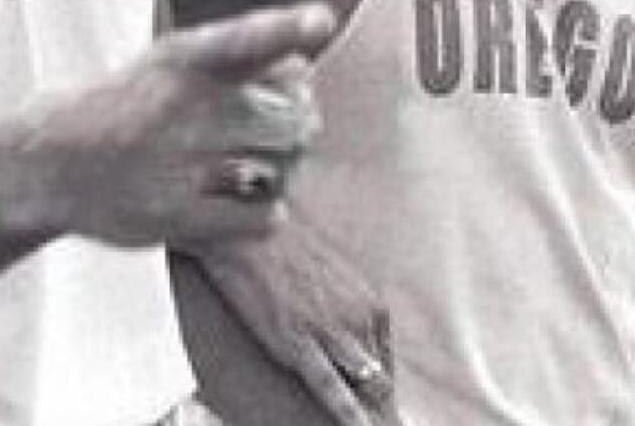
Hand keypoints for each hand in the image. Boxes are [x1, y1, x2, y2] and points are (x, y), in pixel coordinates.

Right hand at [36, 2, 335, 248]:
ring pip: (284, 167)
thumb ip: (238, 59)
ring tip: (251, 164)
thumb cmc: (128, 105)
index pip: (242, 39)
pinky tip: (237, 199)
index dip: (284, 28)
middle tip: (274, 128)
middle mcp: (181, 105)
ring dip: (283, 168)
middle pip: (292, 117)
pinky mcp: (176, 215)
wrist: (49, 160)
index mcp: (180, 57)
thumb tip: (306, 71)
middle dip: (298, 124)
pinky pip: (264, 217)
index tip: (321, 20)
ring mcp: (178, 162)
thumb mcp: (169, 62)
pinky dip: (265, 212)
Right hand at [193, 213, 400, 424]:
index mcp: (370, 304)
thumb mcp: (332, 277)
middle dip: (382, 407)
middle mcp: (360, 318)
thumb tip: (360, 348)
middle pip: (381, 381)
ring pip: (364, 387)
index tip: (387, 417)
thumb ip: (351, 313)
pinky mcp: (298, 340)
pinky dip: (348, 413)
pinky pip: (330, 386)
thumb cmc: (285, 249)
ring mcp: (330, 330)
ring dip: (373, 414)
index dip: (384, 393)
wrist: (247, 227)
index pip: (387, 364)